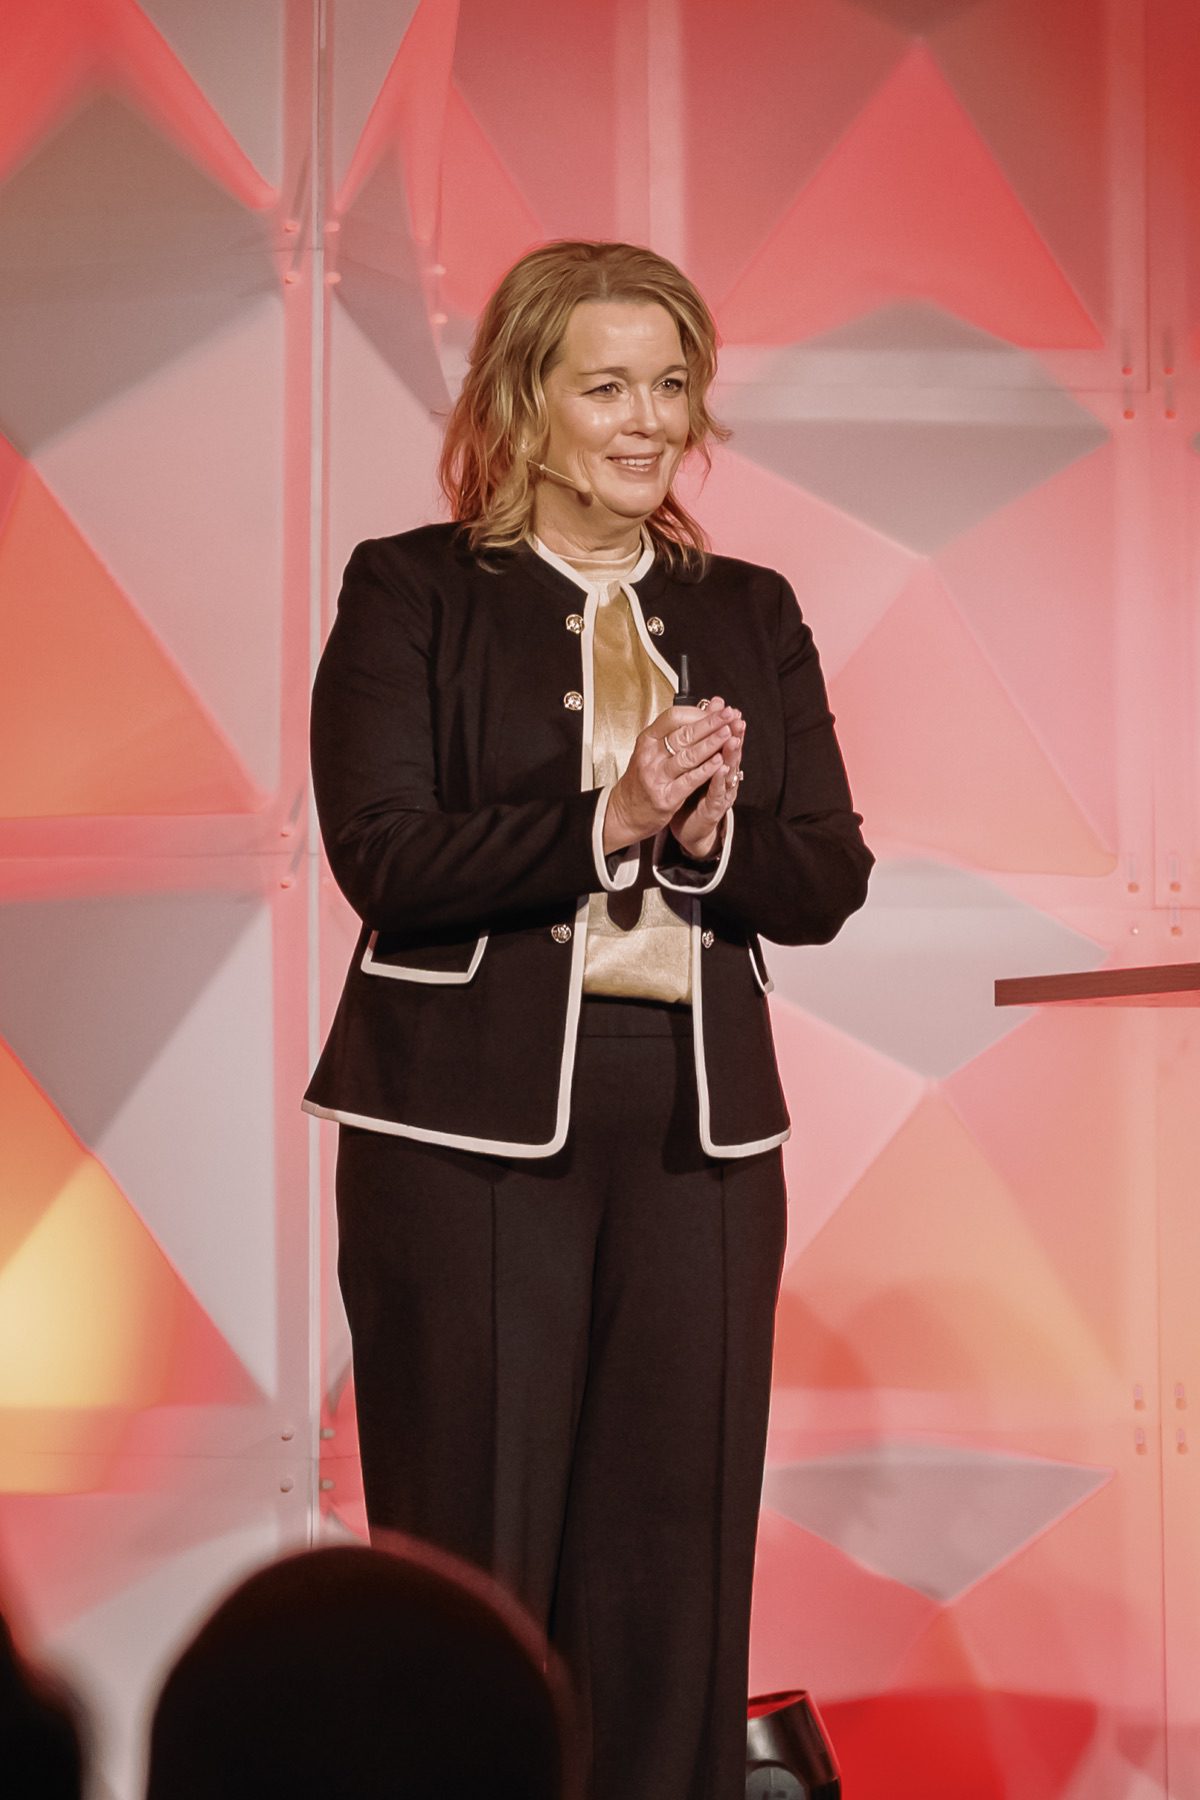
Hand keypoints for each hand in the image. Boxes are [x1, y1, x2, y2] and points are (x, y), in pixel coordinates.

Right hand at [603, 697, 739, 853]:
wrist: (624, 811)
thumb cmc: (643, 778)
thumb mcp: (654, 749)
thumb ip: (680, 729)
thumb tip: (709, 707)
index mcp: (647, 740)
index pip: (673, 717)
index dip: (697, 712)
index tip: (716, 710)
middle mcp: (650, 756)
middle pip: (683, 734)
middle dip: (710, 723)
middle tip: (729, 715)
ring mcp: (656, 777)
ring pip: (688, 756)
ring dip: (711, 744)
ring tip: (728, 733)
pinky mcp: (665, 797)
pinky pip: (689, 781)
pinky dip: (706, 770)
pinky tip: (719, 761)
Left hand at [670, 710, 744, 860]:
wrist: (690, 829)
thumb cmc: (692, 794)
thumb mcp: (696, 766)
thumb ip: (702, 744)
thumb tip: (702, 719)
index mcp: (718, 763)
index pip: (725, 739)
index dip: (725, 724)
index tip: (726, 708)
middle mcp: (724, 776)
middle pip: (731, 751)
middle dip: (734, 733)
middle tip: (737, 718)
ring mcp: (722, 792)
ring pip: (729, 770)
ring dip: (731, 753)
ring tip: (732, 738)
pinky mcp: (715, 809)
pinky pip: (718, 792)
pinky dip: (720, 780)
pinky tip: (722, 768)